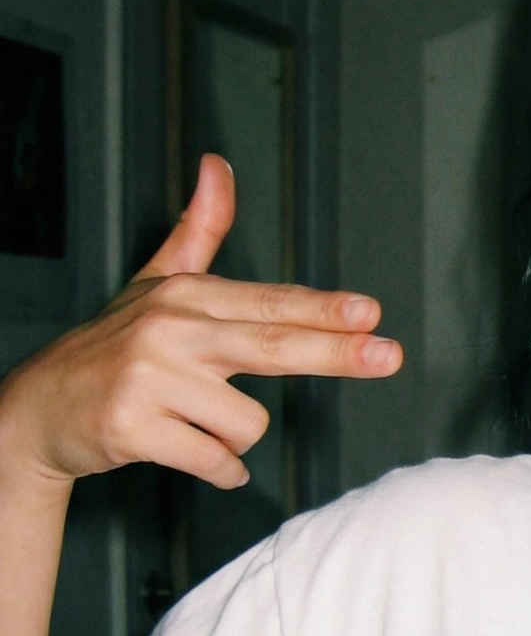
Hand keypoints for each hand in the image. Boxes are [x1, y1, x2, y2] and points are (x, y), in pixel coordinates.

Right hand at [0, 154, 400, 492]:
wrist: (37, 407)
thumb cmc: (111, 347)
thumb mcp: (154, 283)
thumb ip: (198, 230)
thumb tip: (218, 166)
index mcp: (184, 297)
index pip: (268, 303)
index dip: (322, 310)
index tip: (370, 314)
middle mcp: (169, 331)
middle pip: (271, 346)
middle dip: (335, 353)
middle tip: (389, 355)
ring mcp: (150, 379)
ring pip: (246, 422)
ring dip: (233, 437)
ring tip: (193, 422)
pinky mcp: (134, 428)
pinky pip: (215, 461)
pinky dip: (220, 470)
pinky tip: (201, 458)